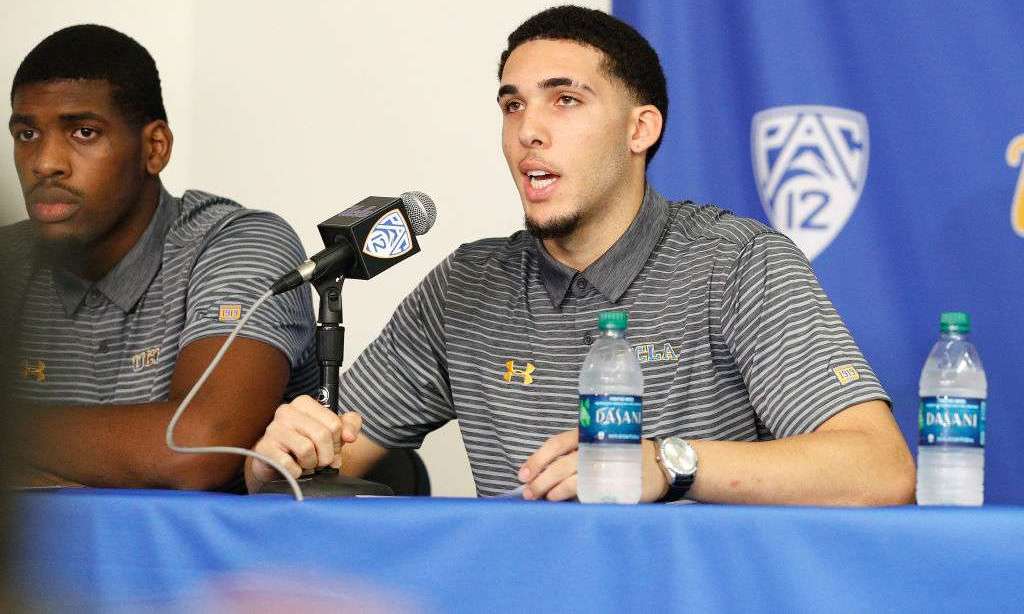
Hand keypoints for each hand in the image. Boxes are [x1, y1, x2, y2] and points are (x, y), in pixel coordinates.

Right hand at [245, 395, 361, 492]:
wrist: (277, 463)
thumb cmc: (307, 443)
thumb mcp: (332, 431)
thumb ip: (350, 425)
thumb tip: (350, 436)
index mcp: (304, 403)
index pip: (334, 424)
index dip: (337, 443)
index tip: (330, 448)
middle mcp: (287, 411)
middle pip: (322, 436)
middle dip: (326, 456)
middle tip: (320, 461)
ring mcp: (273, 429)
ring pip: (306, 449)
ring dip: (311, 464)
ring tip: (305, 463)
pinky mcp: (264, 449)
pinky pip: (290, 465)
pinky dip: (296, 472)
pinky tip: (293, 468)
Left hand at [518, 431, 669, 501]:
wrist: (662, 464)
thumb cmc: (623, 455)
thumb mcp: (599, 446)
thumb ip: (575, 455)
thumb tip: (541, 475)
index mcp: (587, 434)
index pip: (556, 444)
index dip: (537, 458)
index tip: (522, 474)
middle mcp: (595, 447)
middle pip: (561, 463)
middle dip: (541, 479)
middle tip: (527, 493)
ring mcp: (607, 464)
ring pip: (573, 476)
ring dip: (554, 489)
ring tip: (543, 498)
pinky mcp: (617, 482)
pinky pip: (591, 490)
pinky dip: (575, 496)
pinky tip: (564, 501)